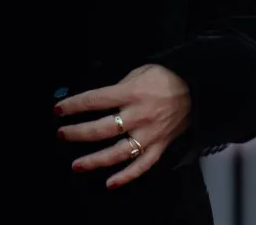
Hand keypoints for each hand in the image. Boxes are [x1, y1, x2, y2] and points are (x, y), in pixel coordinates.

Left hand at [55, 64, 190, 189]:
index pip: (95, 101)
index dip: (74, 105)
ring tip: (76, 165)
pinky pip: (141, 166)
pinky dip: (126, 176)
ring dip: (95, 160)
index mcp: (131, 93)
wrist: (196, 88)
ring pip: (118, 152)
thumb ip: (118, 87)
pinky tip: (110, 183)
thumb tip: (98, 100)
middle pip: (102, 129)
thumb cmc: (164, 77)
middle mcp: (138, 116)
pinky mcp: (160, 147)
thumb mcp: (138, 72)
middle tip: (62, 134)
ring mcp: (149, 134)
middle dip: (78, 133)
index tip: (59, 109)